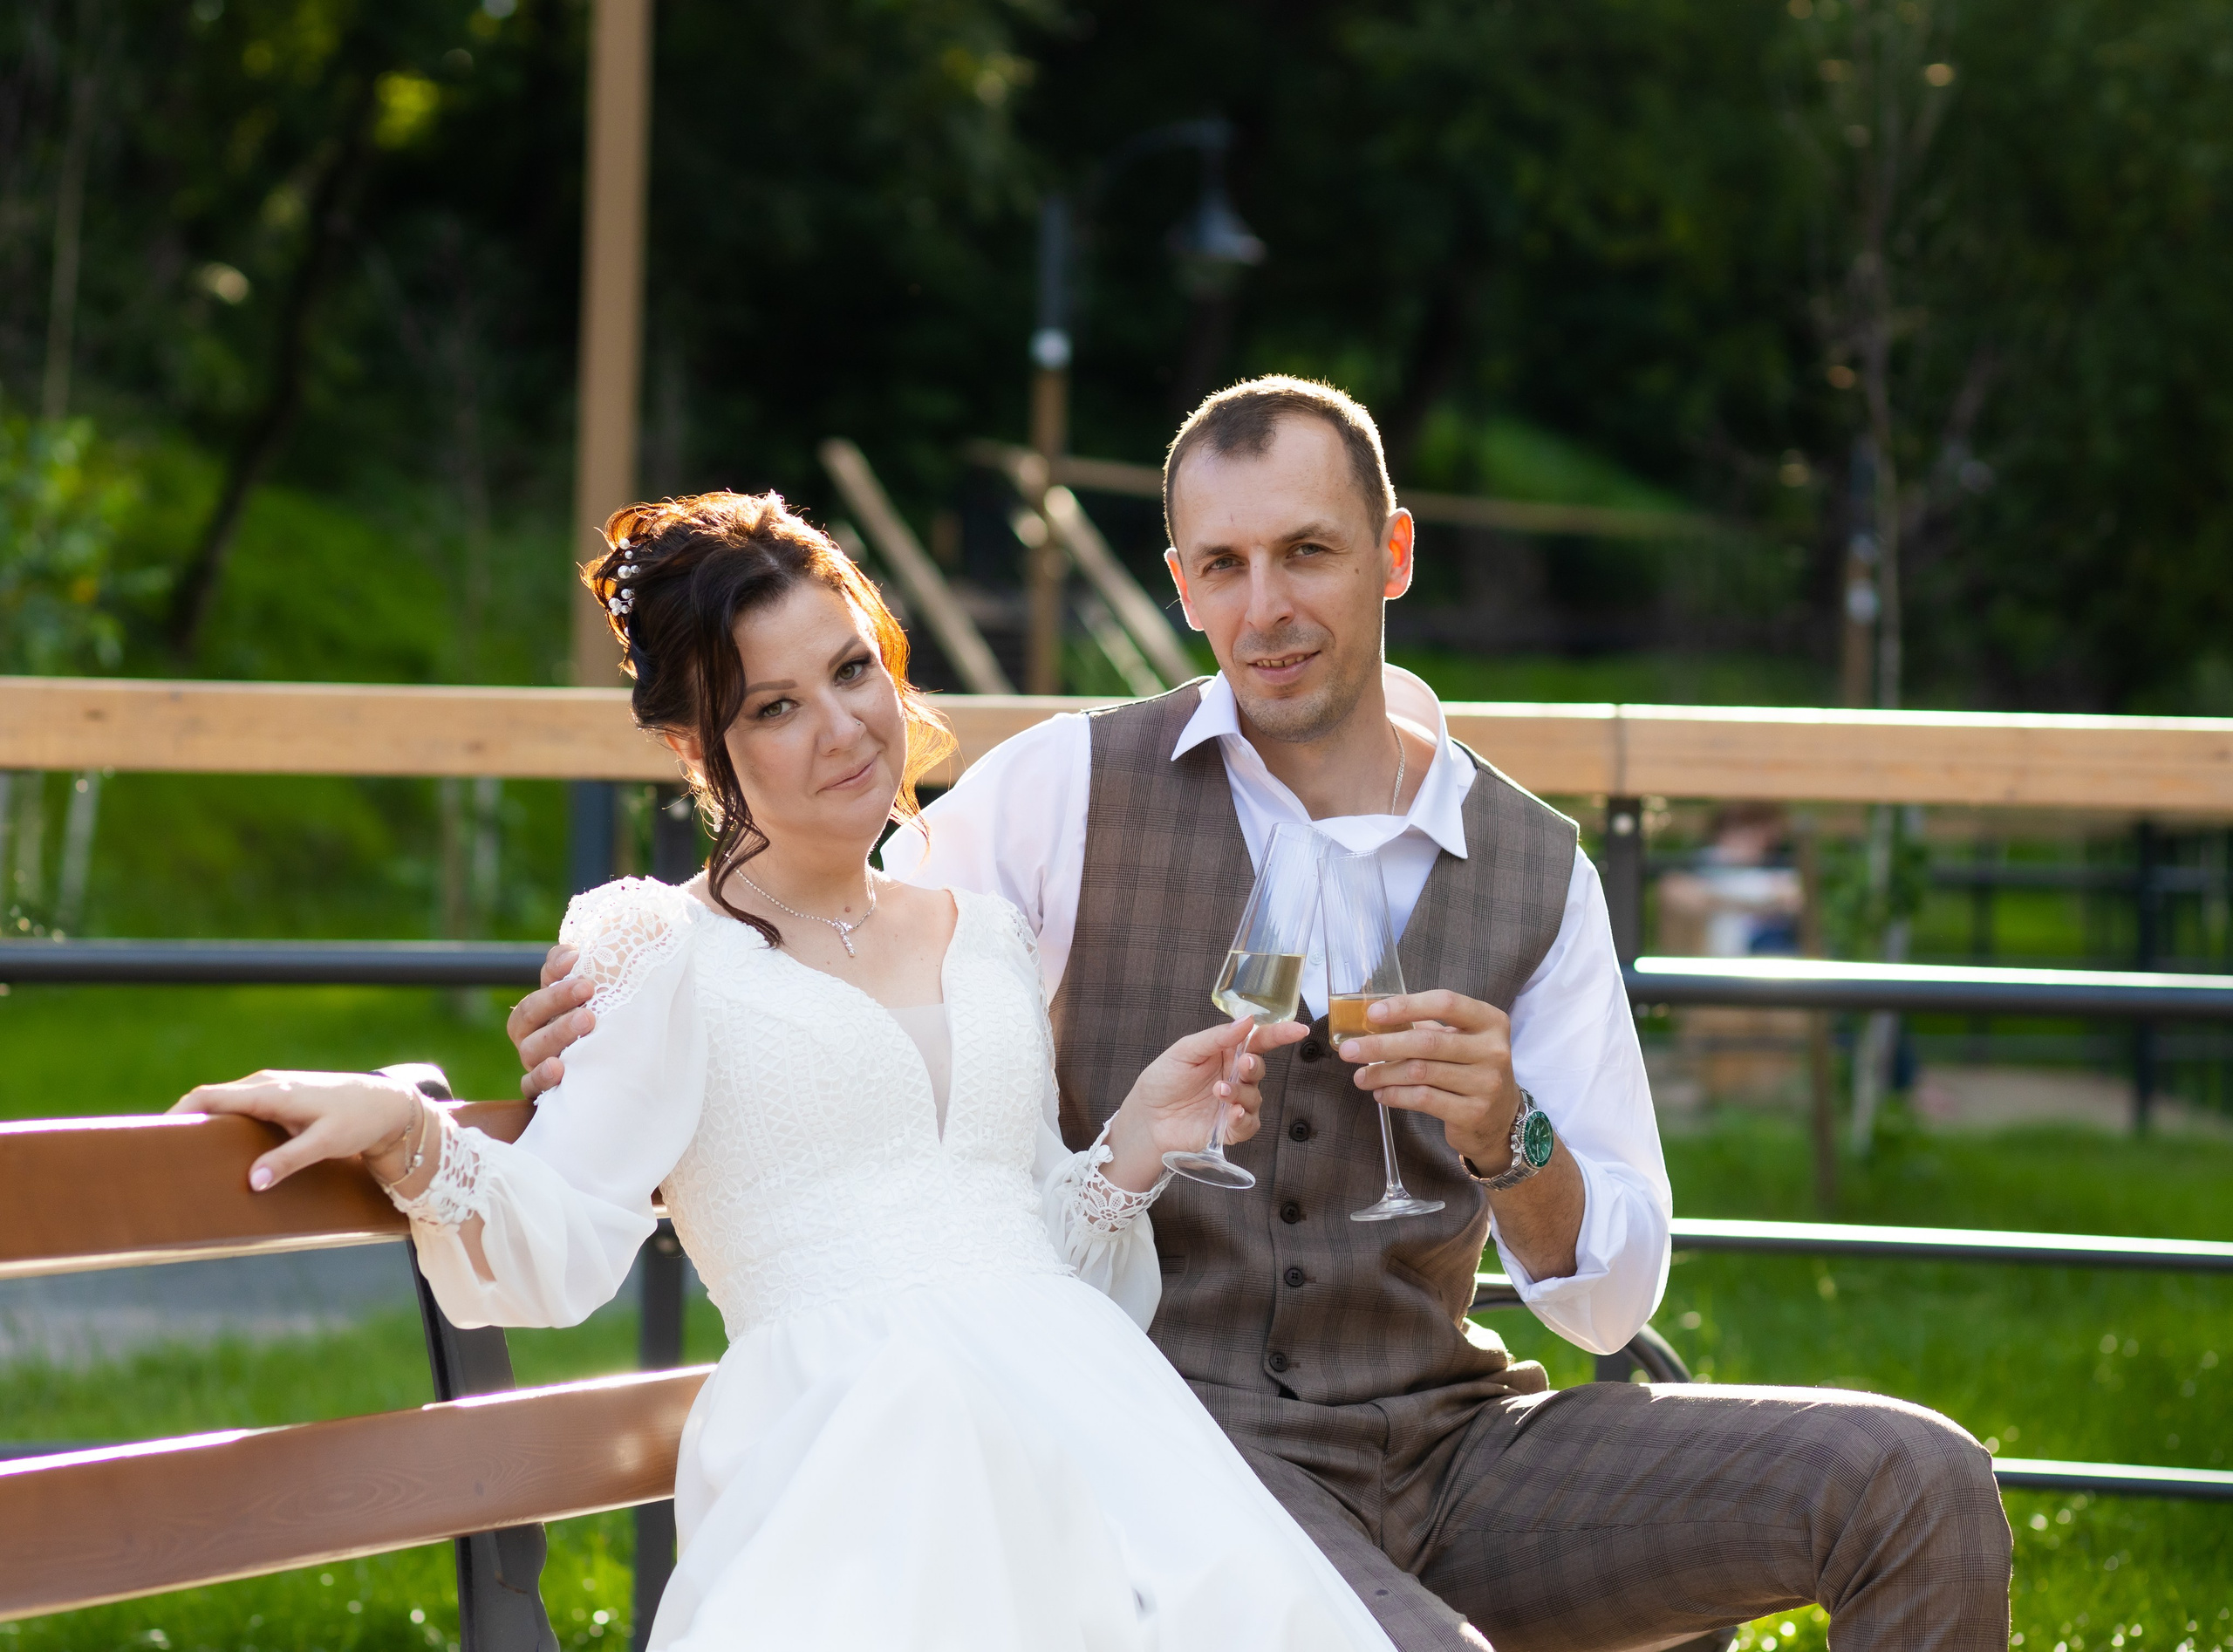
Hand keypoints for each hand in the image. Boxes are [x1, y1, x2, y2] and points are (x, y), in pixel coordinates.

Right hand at [170, 1070, 424, 1190]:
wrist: (387, 1103)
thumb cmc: (358, 1120)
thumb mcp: (326, 1143)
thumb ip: (288, 1161)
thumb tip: (252, 1183)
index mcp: (270, 1093)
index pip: (209, 1097)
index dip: (178, 1113)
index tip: (154, 1136)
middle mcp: (265, 1085)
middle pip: (210, 1100)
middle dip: (184, 1123)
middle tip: (160, 1155)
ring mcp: (270, 1089)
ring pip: (224, 1104)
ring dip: (204, 1125)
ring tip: (182, 1157)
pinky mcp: (278, 1098)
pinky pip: (239, 1108)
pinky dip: (223, 1124)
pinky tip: (218, 1150)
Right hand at [507, 944, 593, 1100]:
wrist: (618, 1073)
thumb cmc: (605, 1026)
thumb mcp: (599, 998)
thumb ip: (583, 972)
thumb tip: (578, 951)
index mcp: (544, 1008)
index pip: (543, 981)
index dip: (554, 970)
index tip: (577, 959)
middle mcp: (533, 1035)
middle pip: (530, 1013)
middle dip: (556, 999)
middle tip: (587, 988)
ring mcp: (536, 1063)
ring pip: (531, 1048)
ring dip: (556, 1033)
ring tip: (586, 1021)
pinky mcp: (542, 1091)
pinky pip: (531, 1086)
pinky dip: (541, 1078)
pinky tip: (558, 1069)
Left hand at [1102, 1017, 1308, 1191]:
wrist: (1146, 1116)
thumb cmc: (1162, 1080)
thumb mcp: (1185, 1051)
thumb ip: (1216, 1038)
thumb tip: (1247, 1021)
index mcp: (1226, 1053)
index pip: (1259, 1041)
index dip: (1280, 1034)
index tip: (1298, 1029)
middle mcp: (1234, 1078)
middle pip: (1258, 1069)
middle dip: (1253, 1067)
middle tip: (1241, 1065)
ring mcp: (1233, 1104)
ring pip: (1254, 1097)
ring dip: (1241, 1093)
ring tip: (1219, 1091)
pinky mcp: (1228, 1128)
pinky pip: (1248, 1124)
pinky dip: (1244, 1117)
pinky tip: (1232, 1112)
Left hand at [1334, 989, 1520, 1171]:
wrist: (1501, 1119)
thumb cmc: (1472, 1070)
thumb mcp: (1460, 1041)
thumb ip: (1427, 1027)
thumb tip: (1376, 1017)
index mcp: (1490, 1021)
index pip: (1446, 1003)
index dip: (1406, 1006)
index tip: (1373, 1013)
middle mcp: (1493, 1050)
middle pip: (1427, 1041)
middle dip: (1381, 1045)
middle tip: (1349, 1050)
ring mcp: (1485, 1083)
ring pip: (1420, 1073)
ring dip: (1382, 1074)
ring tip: (1360, 1076)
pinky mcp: (1473, 1112)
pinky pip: (1423, 1099)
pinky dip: (1395, 1095)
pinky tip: (1380, 1093)